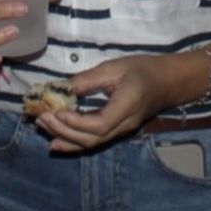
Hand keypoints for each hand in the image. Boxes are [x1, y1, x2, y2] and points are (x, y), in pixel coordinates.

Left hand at [34, 54, 177, 152]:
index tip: (56, 111)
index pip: (100, 124)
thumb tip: (61, 87)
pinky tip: (56, 141)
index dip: (76, 122)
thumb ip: (88, 79)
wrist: (169, 81)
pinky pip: (94, 141)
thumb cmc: (143, 69)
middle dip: (64, 131)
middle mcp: (125, 124)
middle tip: (41, 118)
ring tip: (43, 127)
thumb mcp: (115, 67)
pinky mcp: (117, 131)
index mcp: (128, 106)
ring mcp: (122, 131)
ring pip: (91, 143)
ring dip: (65, 138)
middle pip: (92, 138)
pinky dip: (73, 142)